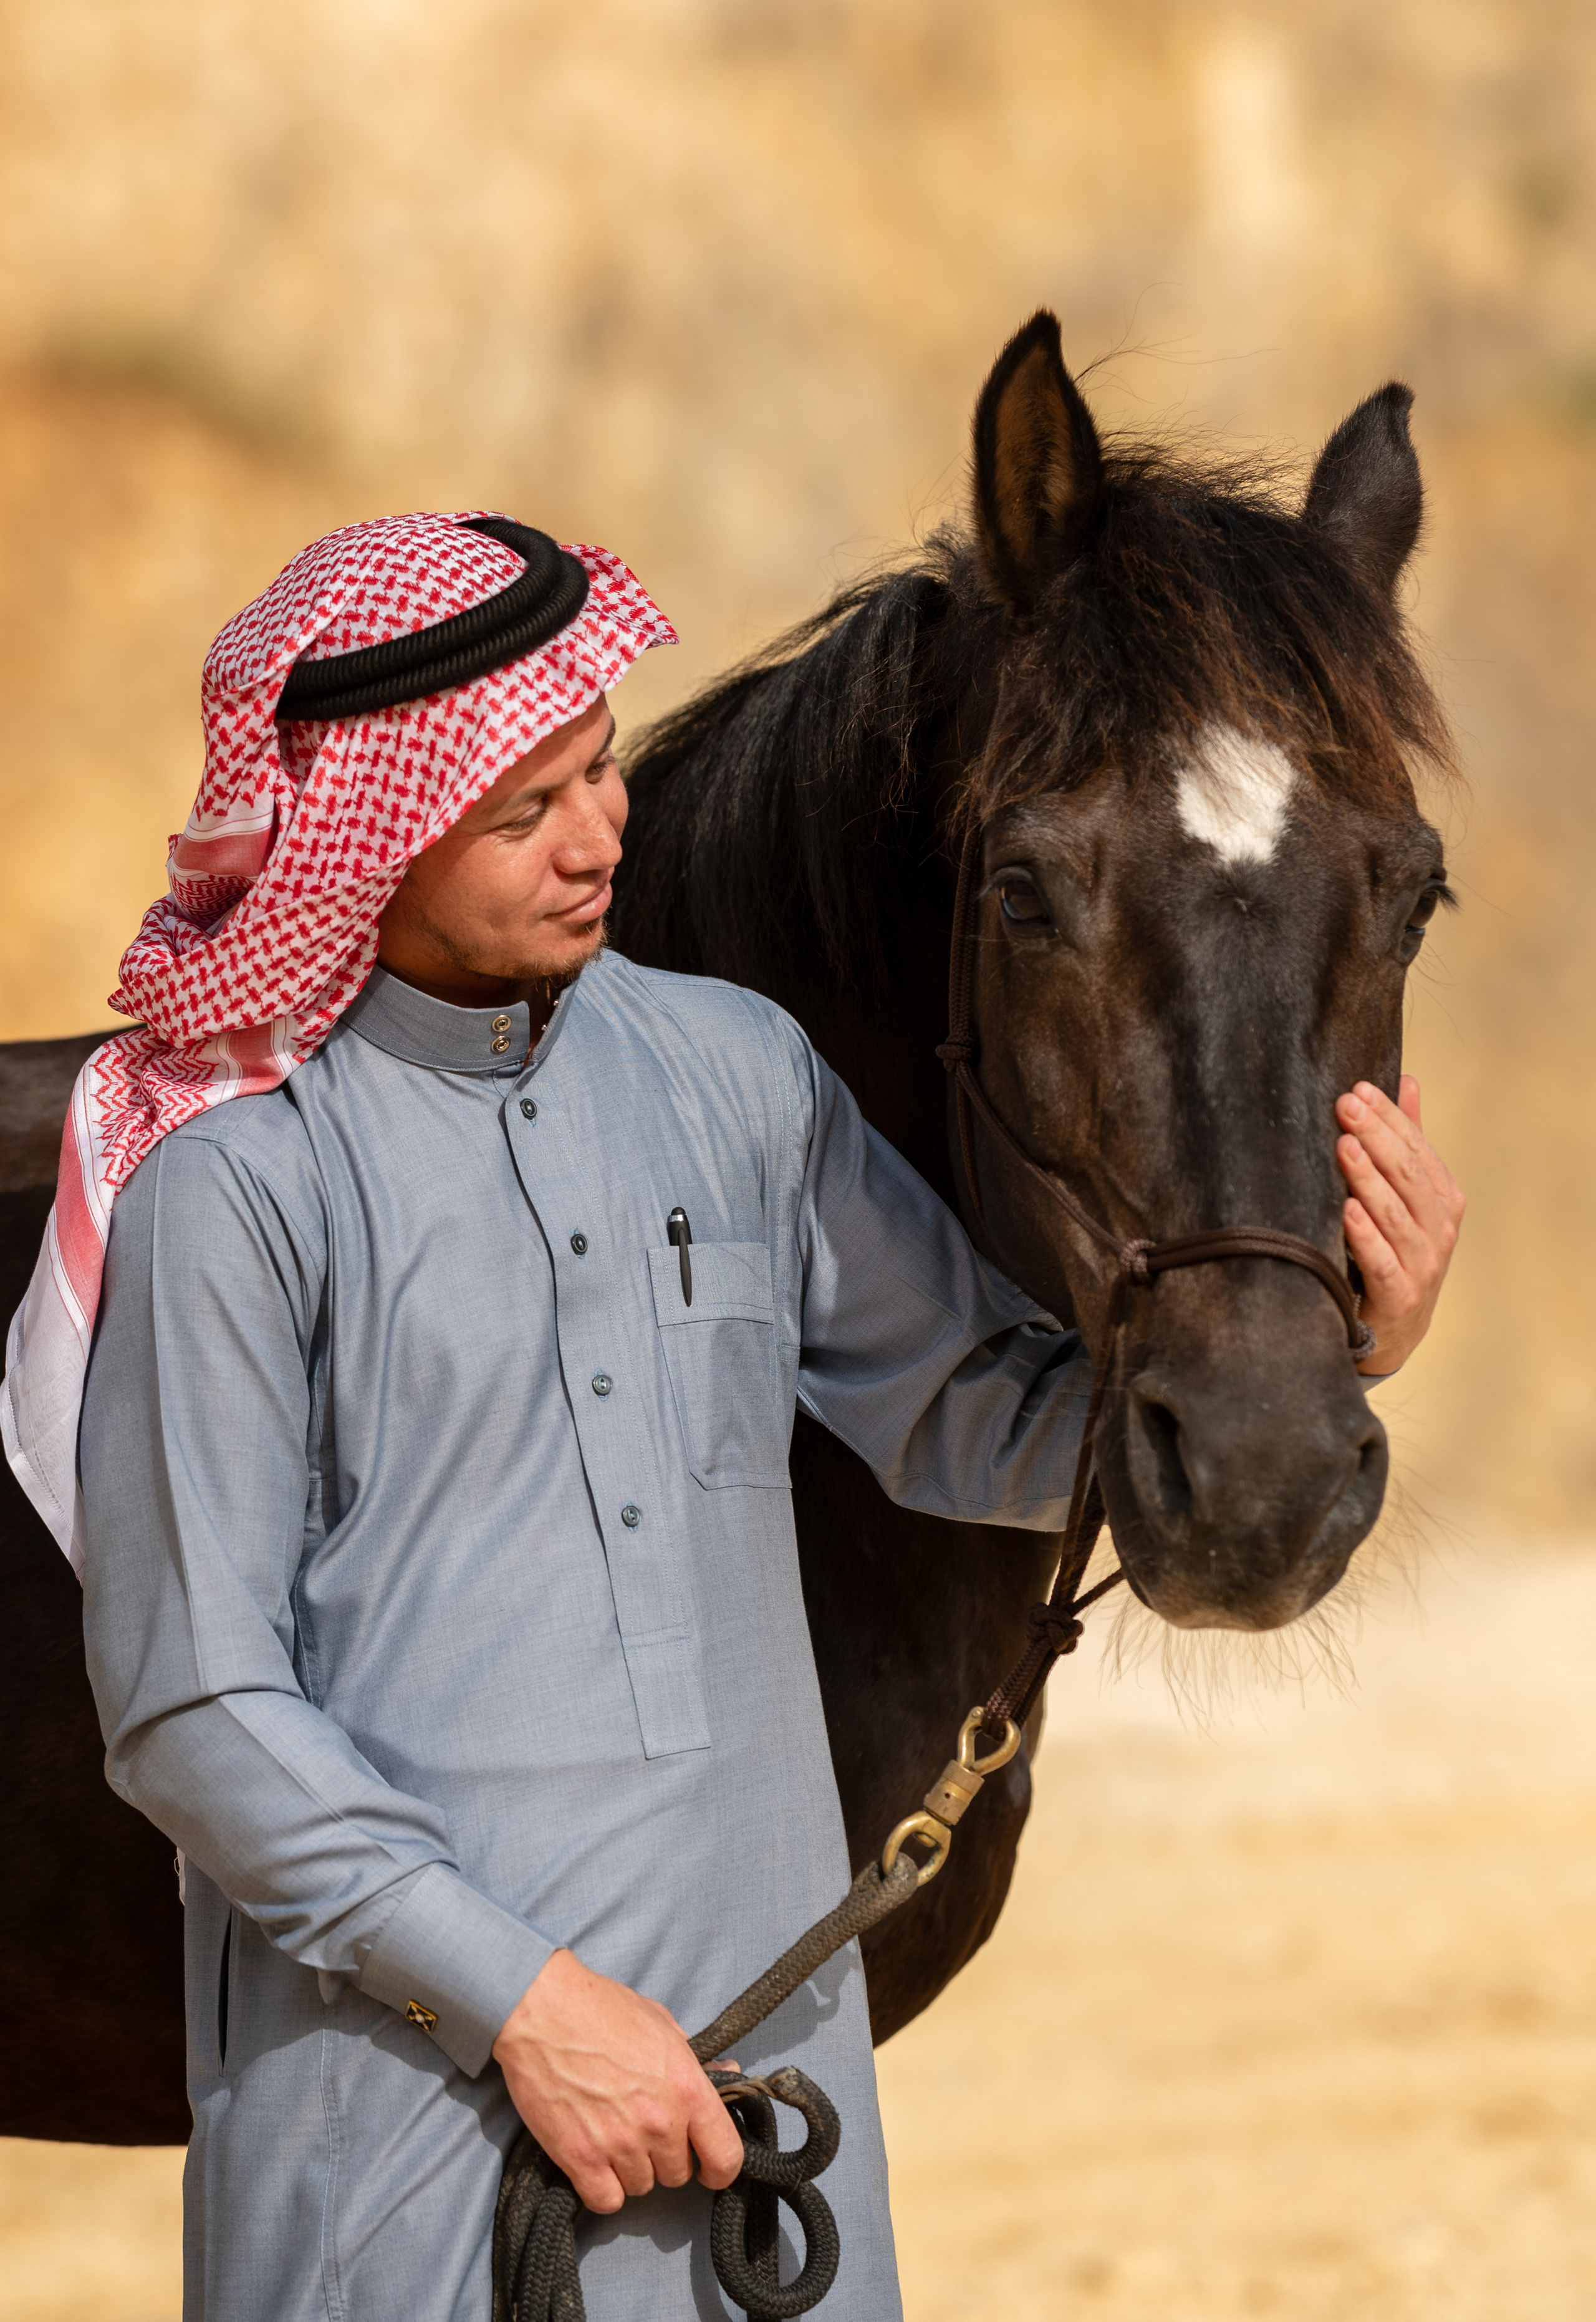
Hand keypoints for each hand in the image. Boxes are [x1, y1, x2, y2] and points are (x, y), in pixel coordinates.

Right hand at [490, 1948, 744, 2213]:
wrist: (542, 2009)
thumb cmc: (602, 2009)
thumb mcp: (662, 2024)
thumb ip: (696, 2060)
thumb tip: (728, 2075)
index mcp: (687, 2087)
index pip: (726, 2157)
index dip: (719, 2168)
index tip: (707, 2166)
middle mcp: (659, 2122)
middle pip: (678, 2174)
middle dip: (664, 2156)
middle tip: (642, 2128)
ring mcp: (619, 2143)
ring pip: (641, 2186)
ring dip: (631, 2168)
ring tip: (612, 2134)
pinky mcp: (580, 2158)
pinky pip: (606, 2200)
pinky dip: (602, 2187)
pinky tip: (595, 2160)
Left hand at [1335, 1075, 1463, 1376]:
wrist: (1394, 1329)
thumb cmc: (1395, 1251)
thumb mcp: (1406, 1196)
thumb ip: (1407, 1141)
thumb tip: (1406, 1081)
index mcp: (1442, 1198)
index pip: (1416, 1148)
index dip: (1389, 1117)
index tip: (1358, 1089)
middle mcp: (1439, 1228)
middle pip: (1407, 1175)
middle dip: (1375, 1136)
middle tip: (1344, 1106)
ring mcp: (1423, 1264)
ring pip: (1395, 1214)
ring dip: (1368, 1178)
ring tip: (1344, 1146)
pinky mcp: (1399, 1296)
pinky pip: (1382, 1261)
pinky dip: (1365, 1235)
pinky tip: (1347, 1210)